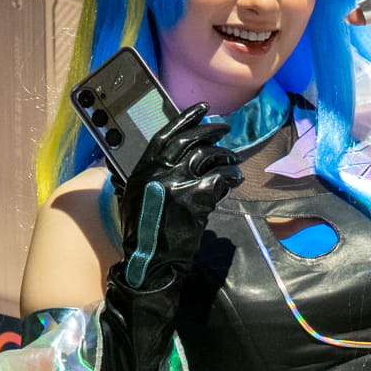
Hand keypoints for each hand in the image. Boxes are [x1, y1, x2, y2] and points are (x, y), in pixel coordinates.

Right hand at [118, 106, 242, 289]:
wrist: (150, 261)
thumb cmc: (145, 234)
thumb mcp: (136, 197)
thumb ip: (149, 175)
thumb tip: (168, 159)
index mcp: (142, 169)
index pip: (165, 134)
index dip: (186, 118)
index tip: (203, 109)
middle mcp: (157, 171)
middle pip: (189, 140)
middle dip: (211, 131)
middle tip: (226, 129)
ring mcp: (175, 183)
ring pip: (207, 156)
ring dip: (224, 154)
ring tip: (233, 159)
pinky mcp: (193, 198)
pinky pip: (219, 178)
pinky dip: (230, 176)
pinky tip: (235, 179)